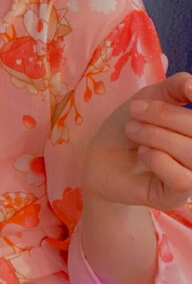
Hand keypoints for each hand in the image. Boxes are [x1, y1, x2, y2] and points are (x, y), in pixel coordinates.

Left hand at [81, 71, 191, 211]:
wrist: (101, 155)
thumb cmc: (131, 124)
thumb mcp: (152, 96)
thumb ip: (177, 86)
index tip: (185, 90)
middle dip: (163, 115)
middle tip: (134, 112)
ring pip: (191, 152)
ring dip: (155, 136)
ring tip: (132, 130)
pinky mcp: (176, 197)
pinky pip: (182, 179)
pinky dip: (158, 160)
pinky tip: (143, 153)